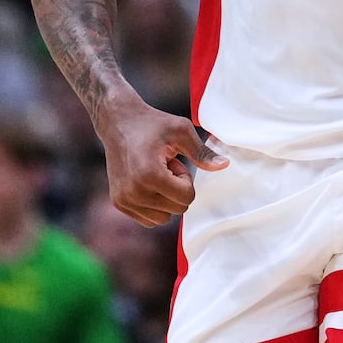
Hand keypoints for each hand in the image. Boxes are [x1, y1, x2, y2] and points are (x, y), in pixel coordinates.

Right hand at [95, 98, 227, 226]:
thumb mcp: (181, 131)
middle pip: (177, 209)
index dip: (186, 179)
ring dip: (166, 198)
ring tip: (156, 174)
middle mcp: (133, 192)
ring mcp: (123, 200)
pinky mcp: (118, 203)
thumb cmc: (152, 124)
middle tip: (165, 166)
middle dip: (177, 189)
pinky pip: (148, 219)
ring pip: (163, 218)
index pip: (186, 198)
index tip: (175, 162)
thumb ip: (202, 152)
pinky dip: (154, 205)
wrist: (118, 122)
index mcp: (149, 175)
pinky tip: (147, 182)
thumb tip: (224, 165)